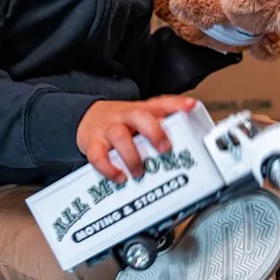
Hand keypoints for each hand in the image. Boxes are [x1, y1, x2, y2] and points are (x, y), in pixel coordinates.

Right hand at [76, 96, 196, 183]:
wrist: (88, 117)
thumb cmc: (121, 123)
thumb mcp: (141, 119)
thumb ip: (162, 126)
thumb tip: (191, 139)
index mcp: (140, 110)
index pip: (161, 103)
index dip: (177, 104)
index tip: (191, 107)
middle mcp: (125, 116)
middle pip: (140, 116)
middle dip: (154, 132)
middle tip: (165, 149)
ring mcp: (108, 128)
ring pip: (119, 135)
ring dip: (132, 156)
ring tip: (139, 172)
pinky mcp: (93, 143)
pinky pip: (98, 155)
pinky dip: (109, 168)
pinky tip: (119, 176)